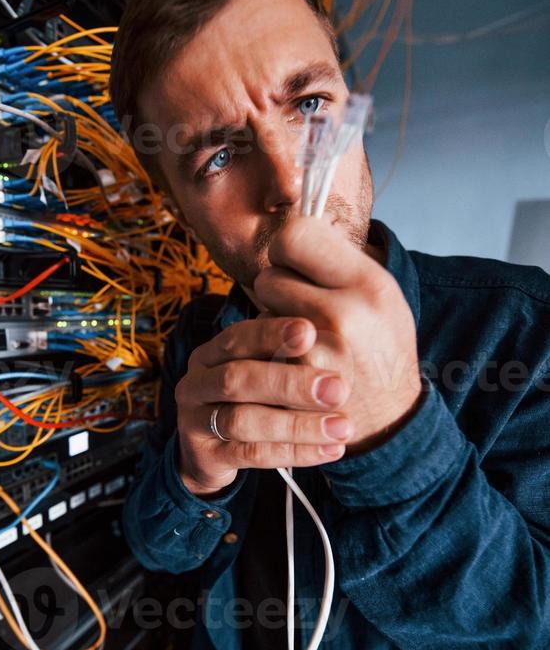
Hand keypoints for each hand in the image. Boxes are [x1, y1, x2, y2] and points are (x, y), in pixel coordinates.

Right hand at [175, 316, 353, 496]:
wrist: (211, 453)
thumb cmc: (249, 401)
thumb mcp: (262, 371)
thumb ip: (286, 354)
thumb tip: (325, 335)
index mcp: (210, 353)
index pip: (238, 337)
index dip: (272, 333)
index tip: (310, 332)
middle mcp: (197, 383)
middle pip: (237, 378)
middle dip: (290, 383)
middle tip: (338, 389)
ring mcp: (195, 421)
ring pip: (243, 421)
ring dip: (297, 425)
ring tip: (341, 427)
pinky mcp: (207, 456)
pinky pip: (253, 455)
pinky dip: (294, 452)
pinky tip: (329, 449)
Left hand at [253, 215, 422, 453]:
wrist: (391, 422)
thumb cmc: (382, 350)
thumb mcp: (384, 296)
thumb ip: (340, 261)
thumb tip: (293, 227)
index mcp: (369, 284)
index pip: (296, 235)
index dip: (287, 245)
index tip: (294, 259)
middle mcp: (342, 314)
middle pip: (269, 276)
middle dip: (278, 289)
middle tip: (300, 306)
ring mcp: (313, 351)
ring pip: (260, 313)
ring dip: (271, 322)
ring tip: (303, 340)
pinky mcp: (291, 382)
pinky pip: (258, 350)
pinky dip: (268, 354)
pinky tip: (292, 365)